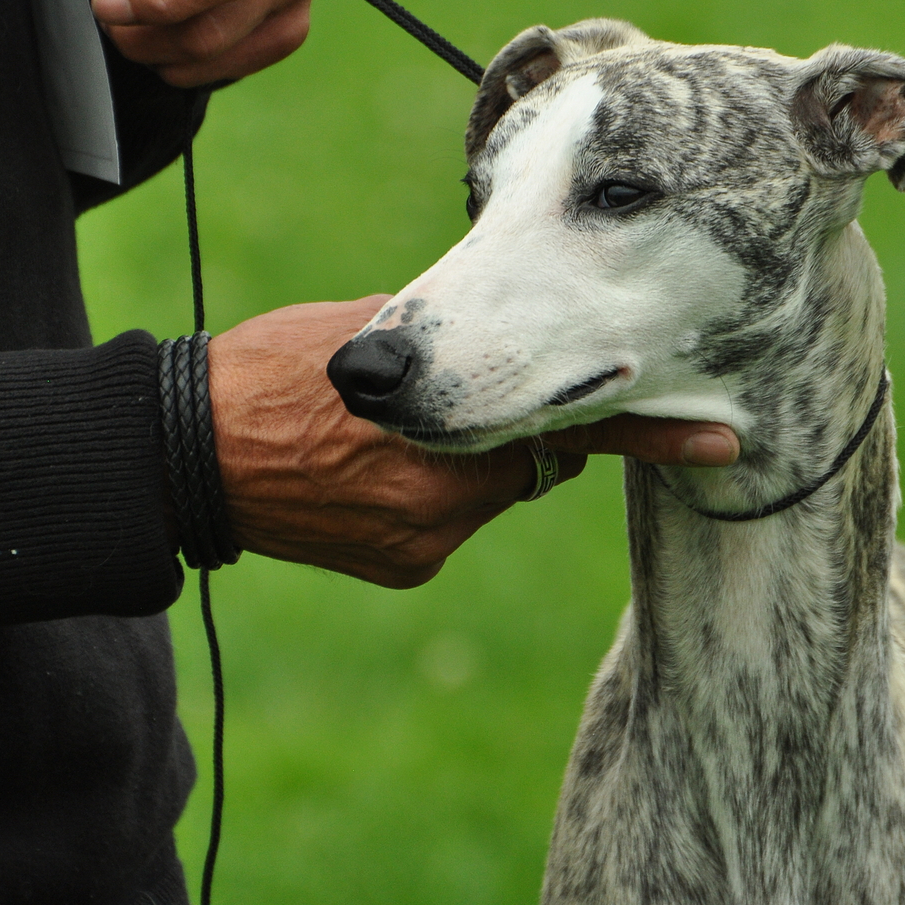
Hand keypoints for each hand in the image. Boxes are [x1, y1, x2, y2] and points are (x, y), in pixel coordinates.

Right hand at [208, 296, 739, 587]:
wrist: (182, 454)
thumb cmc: (270, 372)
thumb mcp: (372, 337)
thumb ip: (454, 346)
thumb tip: (502, 337)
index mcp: (448, 439)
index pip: (572, 430)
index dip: (650, 431)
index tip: (722, 439)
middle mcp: (449, 504)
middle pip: (528, 460)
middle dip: (519, 425)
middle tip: (492, 388)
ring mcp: (425, 544)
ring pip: (485, 491)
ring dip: (463, 459)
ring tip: (378, 437)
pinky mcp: (404, 567)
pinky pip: (447, 522)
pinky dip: (427, 493)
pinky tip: (365, 473)